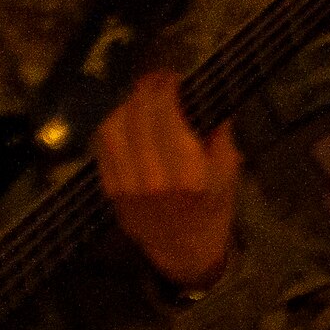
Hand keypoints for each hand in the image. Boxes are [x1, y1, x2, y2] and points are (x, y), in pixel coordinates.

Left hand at [95, 68, 240, 288]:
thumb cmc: (212, 209)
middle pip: (138, 117)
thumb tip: (205, 94)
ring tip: (141, 98)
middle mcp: (153, 178)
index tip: (171, 77)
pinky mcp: (110, 190)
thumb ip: (218, 134)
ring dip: (126, 105)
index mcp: (188, 174)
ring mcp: (127, 186)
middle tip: (155, 80)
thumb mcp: (227, 173)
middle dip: (145, 90)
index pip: (165, 115)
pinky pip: (103, 147)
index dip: (164, 88)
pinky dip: (112, 126)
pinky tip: (126, 119)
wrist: (184, 251)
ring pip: (114, 129)